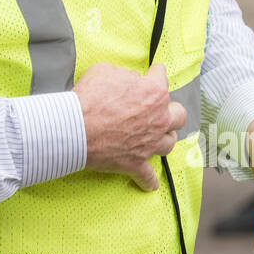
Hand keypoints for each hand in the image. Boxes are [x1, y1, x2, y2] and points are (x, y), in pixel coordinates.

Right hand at [73, 62, 186, 190]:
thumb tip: (129, 80)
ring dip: (165, 138)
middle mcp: (158, 119)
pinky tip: (150, 182)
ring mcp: (149, 144)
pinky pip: (148, 176)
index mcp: (153, 93)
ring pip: (169, 143)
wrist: (74, 127)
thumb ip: (124, 74)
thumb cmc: (89, 98)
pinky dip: (148, 180)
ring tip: (157, 136)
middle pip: (178, 115)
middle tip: (159, 108)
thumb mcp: (105, 71)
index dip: (154, 73)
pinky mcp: (136, 163)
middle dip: (171, 109)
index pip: (161, 77)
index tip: (152, 74)